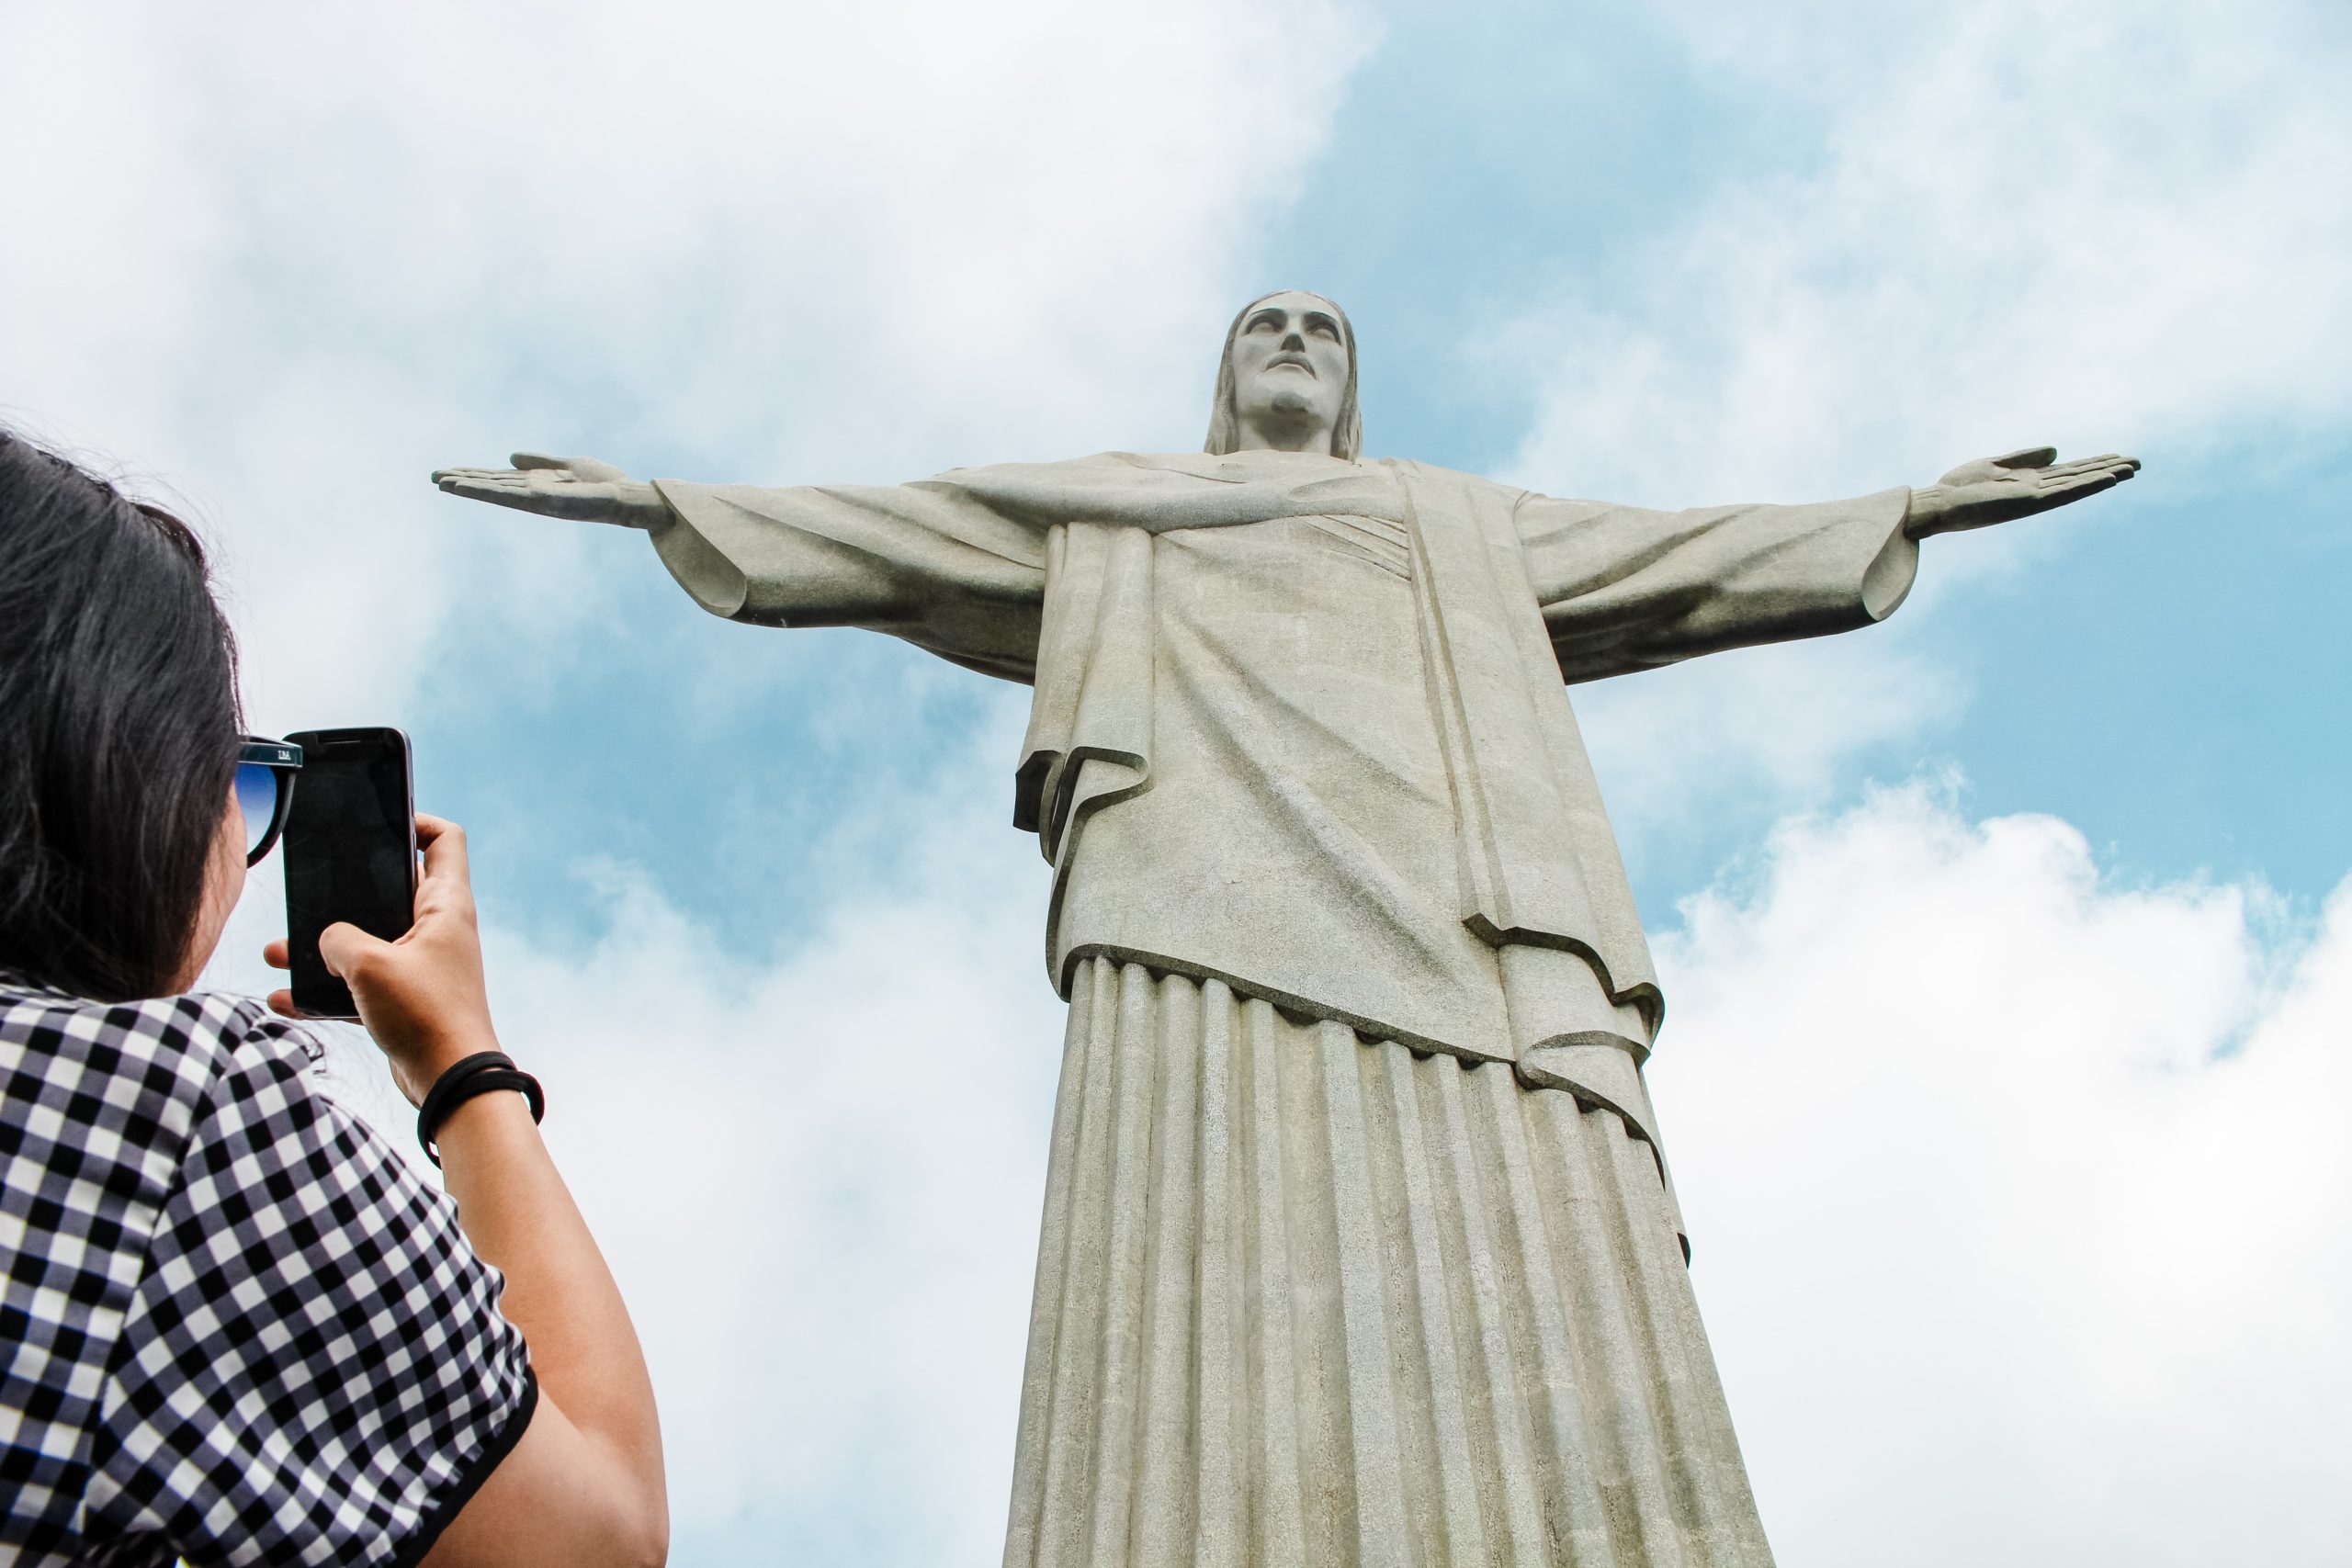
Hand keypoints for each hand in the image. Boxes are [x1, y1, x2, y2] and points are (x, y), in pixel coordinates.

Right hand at [265, 814, 500, 1104]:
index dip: (416, 821)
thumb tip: (326, 940)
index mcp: (445, 905)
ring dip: (324, 946)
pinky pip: (360, 983)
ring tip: (278, 952)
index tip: (380, 822)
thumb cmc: (425, 1016)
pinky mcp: (405, 999)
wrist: (448, 1081)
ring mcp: (422, 964)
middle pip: (390, 890)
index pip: (444, 840)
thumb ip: (338, 939)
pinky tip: (286, 998)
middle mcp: (438, 929)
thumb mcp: (369, 964)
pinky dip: (327, 988)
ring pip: (367, 940)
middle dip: (346, 893)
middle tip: (310, 893)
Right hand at [431, 452, 670, 528]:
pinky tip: (475, 487)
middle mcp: (533, 494)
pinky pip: (514, 495)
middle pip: (491, 486)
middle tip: (432, 477)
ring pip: (497, 492)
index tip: (446, 473)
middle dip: (463, 482)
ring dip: (470, 488)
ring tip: (443, 483)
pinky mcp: (546, 502)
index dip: (473, 475)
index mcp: (536, 484)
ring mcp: (538, 499)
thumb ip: (540, 461)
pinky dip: (492, 491)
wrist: (627, 496)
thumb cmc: (604, 482)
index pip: (497, 479)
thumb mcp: (568, 464)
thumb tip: (510, 456)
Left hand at [1904, 446, 2139, 538]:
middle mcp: (2037, 490)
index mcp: (2029, 481)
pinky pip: (2063, 493)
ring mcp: (2035, 497)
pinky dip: (2086, 485)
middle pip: (2080, 478)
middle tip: (2139, 463)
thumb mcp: (1993, 464)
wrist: (1938, 504)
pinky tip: (2107, 479)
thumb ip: (2024, 458)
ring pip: (2078, 485)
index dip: (2094, 464)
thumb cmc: (1958, 487)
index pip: (2069, 472)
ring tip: (2132, 469)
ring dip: (2105, 477)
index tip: (2120, 457)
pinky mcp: (2029, 502)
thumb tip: (2056, 451)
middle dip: (2108, 470)